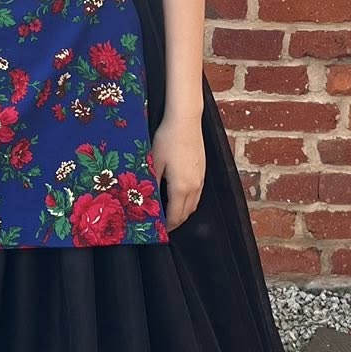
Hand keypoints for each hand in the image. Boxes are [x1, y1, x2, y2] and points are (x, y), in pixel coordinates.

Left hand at [149, 113, 203, 231]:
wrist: (185, 121)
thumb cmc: (167, 139)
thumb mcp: (154, 163)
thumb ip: (152, 186)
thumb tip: (147, 202)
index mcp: (181, 187)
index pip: (175, 216)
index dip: (167, 227)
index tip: (158, 231)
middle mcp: (195, 186)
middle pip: (186, 213)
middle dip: (175, 222)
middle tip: (162, 224)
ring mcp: (201, 178)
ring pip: (194, 204)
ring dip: (183, 211)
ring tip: (169, 211)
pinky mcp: (203, 170)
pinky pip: (197, 193)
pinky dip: (189, 200)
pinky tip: (178, 195)